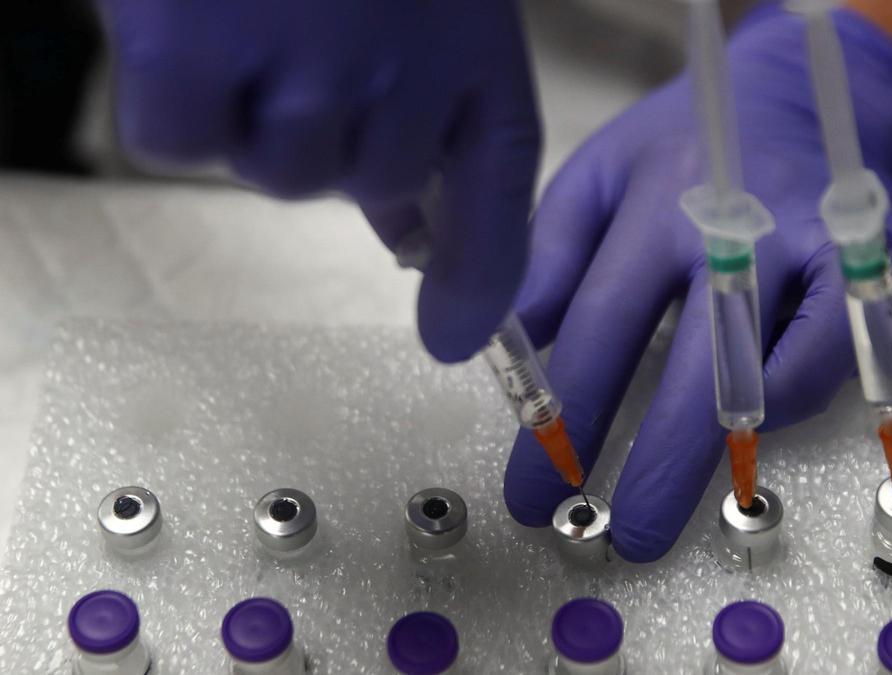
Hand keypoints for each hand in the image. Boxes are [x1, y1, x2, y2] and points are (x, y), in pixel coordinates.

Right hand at [97, 1, 540, 361]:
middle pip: (367, 184)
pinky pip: (182, 141)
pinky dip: (176, 98)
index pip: (500, 181)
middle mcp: (404, 66)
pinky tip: (187, 24)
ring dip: (255, 114)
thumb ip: (424, 103)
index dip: (487, 273)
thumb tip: (405, 231)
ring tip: (249, 11)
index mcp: (474, 35)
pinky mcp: (195, 58)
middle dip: (336, 142)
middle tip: (301, 41)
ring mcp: (303, 69)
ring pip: (278, 174)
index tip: (461, 339)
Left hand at [503, 4, 891, 561]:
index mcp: (663, 206)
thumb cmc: (684, 144)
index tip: (534, 492)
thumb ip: (549, 254)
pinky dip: (841, 390)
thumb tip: (513, 343)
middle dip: (662, 470)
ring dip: (753, 436)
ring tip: (712, 486)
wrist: (798, 90)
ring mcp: (833, 247)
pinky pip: (879, 349)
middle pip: (703, 371)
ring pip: (801, 368)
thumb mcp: (596, 175)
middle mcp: (751, 229)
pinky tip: (786, 415)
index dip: (565, 423)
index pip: (601, 332)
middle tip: (624, 540)